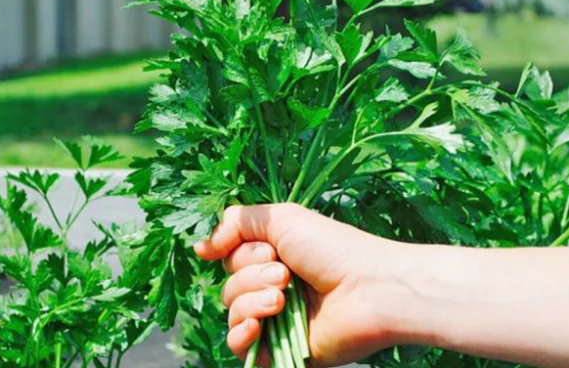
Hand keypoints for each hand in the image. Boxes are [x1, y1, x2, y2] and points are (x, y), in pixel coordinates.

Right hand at [194, 204, 430, 366]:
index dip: (242, 255)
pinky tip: (256, 326)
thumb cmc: (333, 249)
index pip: (231, 260)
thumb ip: (236, 223)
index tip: (269, 250)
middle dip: (251, 277)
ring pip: (232, 313)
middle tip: (285, 276)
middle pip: (229, 286)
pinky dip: (242, 334)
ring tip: (283, 299)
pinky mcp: (282, 350)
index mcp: (274, 258)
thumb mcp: (282, 218)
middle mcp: (273, 288)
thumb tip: (199, 247)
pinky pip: (240, 347)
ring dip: (251, 302)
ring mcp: (278, 321)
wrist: (369, 289)